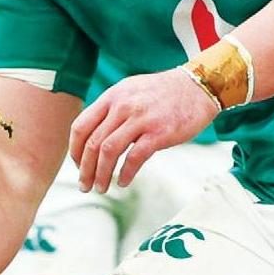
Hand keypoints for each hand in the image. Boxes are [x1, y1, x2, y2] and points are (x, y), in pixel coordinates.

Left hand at [70, 68, 218, 193]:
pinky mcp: (159, 133)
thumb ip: (111, 109)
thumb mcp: (130, 91)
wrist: (198, 86)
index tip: (78, 165)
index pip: (80, 126)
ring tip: (100, 188)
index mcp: (111, 97)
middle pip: (92, 143)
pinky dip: (126, 173)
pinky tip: (123, 182)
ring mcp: (140, 119)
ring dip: (101, 174)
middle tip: (84, 185)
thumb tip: (92, 135)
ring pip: (109, 151)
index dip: (75, 150)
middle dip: (85, 169)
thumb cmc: (163, 93)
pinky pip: (134, 157)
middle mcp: (122, 107)